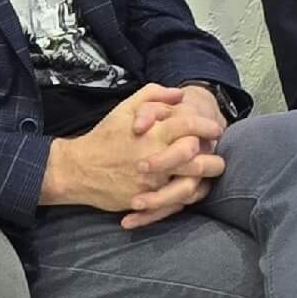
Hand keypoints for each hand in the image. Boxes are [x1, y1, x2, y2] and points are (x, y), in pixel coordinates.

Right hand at [40, 86, 227, 224]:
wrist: (78, 169)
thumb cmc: (105, 136)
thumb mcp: (126, 108)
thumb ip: (154, 95)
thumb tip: (180, 94)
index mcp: (154, 133)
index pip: (190, 127)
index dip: (208, 127)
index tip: (216, 129)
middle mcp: (155, 158)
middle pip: (197, 161)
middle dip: (214, 159)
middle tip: (218, 156)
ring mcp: (151, 182)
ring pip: (189, 185)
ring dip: (203, 181)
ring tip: (207, 175)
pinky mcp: (144, 199)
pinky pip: (173, 203)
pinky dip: (186, 198)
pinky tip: (192, 190)